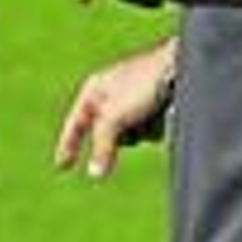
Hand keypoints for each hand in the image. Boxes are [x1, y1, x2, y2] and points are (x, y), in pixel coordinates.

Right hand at [53, 44, 176, 179]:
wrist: (180, 67)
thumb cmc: (142, 84)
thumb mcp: (115, 117)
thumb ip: (101, 146)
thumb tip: (95, 174)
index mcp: (95, 89)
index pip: (75, 123)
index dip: (68, 144)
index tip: (61, 165)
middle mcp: (111, 95)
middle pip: (104, 134)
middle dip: (115, 138)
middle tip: (127, 125)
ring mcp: (132, 101)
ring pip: (128, 136)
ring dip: (137, 132)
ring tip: (147, 113)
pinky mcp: (150, 107)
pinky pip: (145, 132)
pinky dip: (152, 128)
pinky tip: (159, 114)